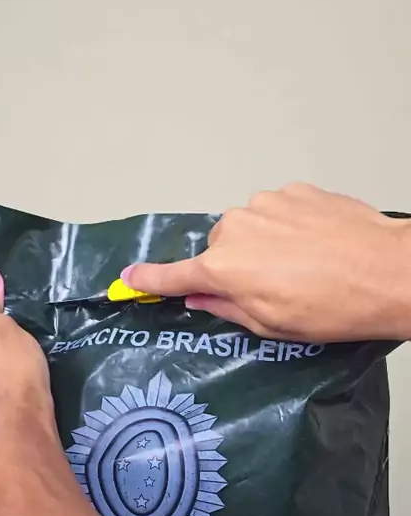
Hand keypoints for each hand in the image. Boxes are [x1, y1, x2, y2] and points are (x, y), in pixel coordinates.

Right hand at [122, 184, 410, 341]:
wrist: (387, 272)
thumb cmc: (332, 308)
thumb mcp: (270, 324)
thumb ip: (225, 307)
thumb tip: (199, 298)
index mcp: (224, 268)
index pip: (173, 275)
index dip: (150, 279)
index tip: (129, 278)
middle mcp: (236, 228)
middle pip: (219, 250)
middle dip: (234, 268)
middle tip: (269, 288)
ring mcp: (266, 204)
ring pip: (249, 228)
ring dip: (263, 245)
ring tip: (301, 266)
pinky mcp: (295, 191)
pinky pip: (277, 211)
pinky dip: (287, 227)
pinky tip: (314, 245)